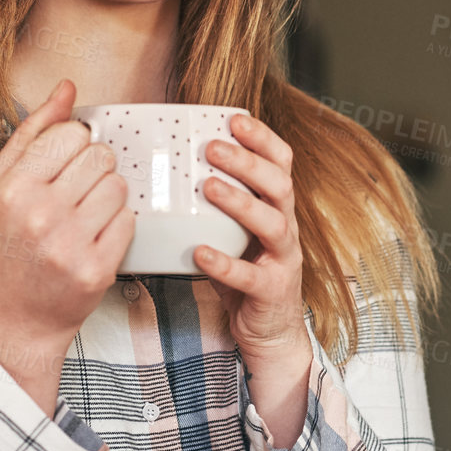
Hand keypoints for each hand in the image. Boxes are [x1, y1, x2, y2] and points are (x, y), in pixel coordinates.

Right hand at [0, 79, 136, 411]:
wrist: (18, 316)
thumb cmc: (10, 244)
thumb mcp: (1, 183)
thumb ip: (33, 131)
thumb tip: (67, 88)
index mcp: (12, 187)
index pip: (71, 134)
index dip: (75, 146)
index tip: (64, 165)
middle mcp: (39, 213)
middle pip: (101, 156)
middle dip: (94, 170)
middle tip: (75, 193)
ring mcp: (69, 243)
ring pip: (119, 186)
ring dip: (108, 196)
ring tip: (84, 215)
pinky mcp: (96, 268)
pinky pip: (129, 220)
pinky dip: (118, 225)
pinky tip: (95, 236)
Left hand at [194, 114, 307, 368]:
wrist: (269, 332)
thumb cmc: (245, 274)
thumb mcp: (234, 232)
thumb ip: (214, 205)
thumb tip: (163, 169)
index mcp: (279, 208)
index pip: (282, 163)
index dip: (263, 138)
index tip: (235, 118)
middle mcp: (287, 228)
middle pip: (280, 185)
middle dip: (248, 163)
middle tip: (212, 148)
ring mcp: (284, 260)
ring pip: (273, 224)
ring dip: (241, 202)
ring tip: (208, 187)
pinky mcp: (272, 291)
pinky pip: (250, 276)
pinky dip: (224, 263)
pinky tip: (199, 253)